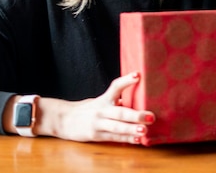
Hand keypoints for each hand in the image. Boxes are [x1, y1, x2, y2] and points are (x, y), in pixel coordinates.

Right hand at [36, 72, 154, 143]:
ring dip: (131, 129)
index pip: (115, 87)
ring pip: (117, 127)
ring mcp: (98, 123)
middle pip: (120, 112)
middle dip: (136, 115)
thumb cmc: (87, 109)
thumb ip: (116, 101)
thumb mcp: (100, 101)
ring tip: (144, 130)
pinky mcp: (96, 135)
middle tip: (151, 116)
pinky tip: (137, 140)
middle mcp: (101, 110)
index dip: (126, 80)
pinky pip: (113, 138)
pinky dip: (126, 139)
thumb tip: (136, 100)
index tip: (138, 75)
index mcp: (103, 99)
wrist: (64, 120)